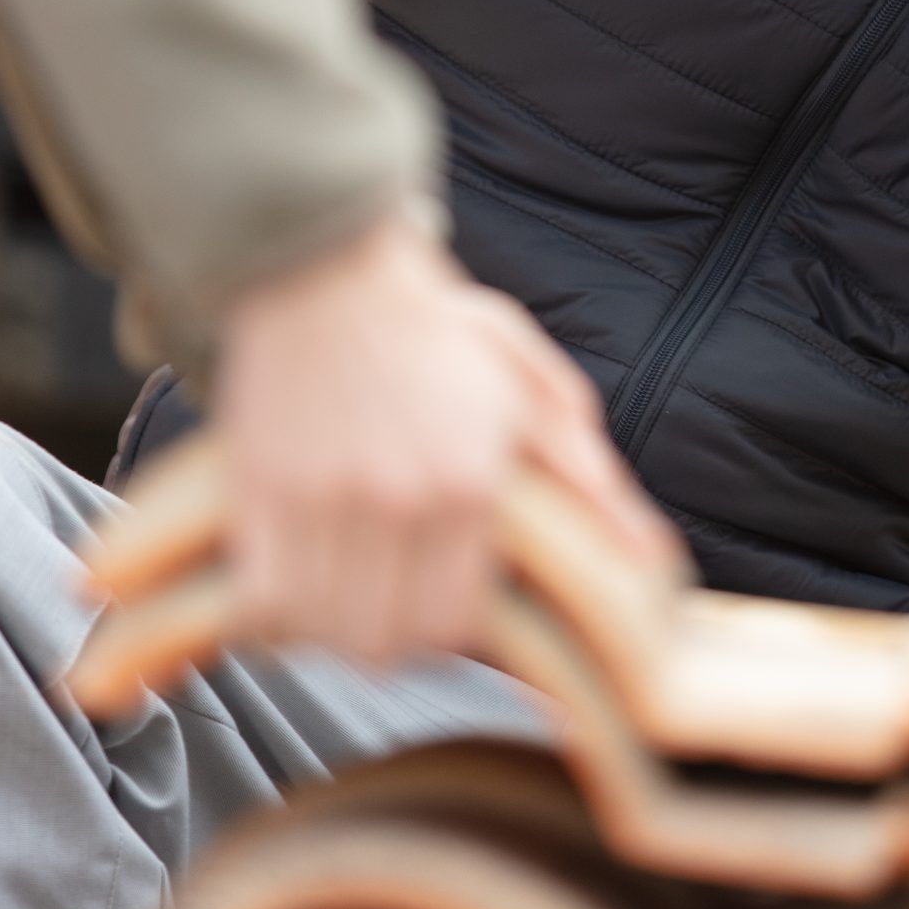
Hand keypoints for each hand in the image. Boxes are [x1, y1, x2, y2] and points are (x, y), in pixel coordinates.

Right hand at [212, 210, 678, 663]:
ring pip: (324, 630)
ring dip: (327, 626)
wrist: (327, 266)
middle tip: (382, 599)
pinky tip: (284, 577)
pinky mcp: (259, 490)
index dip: (445, 626)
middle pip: (387, 641)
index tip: (432, 600)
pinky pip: (258, 603)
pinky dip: (269, 609)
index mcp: (472, 480)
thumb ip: (588, 478)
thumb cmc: (432, 327)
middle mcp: (400, 500)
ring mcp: (323, 500)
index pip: (457, 621)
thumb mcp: (531, 387)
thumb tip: (650, 556)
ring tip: (334, 588)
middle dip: (386, 635)